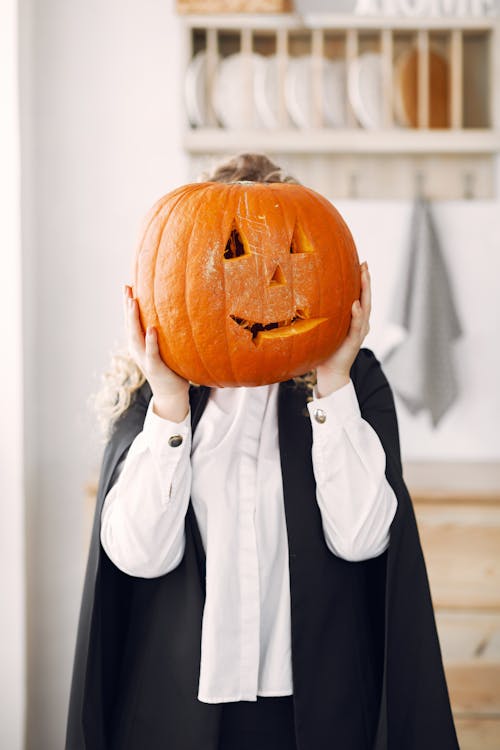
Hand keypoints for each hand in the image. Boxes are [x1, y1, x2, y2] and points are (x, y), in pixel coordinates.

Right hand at [124, 285, 188, 420]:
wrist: (171, 393)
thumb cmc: (171, 367)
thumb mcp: (166, 346)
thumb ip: (167, 331)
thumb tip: (178, 309)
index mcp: (138, 343)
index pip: (131, 319)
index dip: (127, 303)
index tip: (128, 285)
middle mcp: (137, 349)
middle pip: (129, 324)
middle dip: (127, 306)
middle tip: (126, 288)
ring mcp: (144, 358)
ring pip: (135, 335)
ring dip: (133, 318)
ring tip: (133, 301)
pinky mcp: (154, 367)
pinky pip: (151, 352)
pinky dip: (150, 340)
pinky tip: (151, 328)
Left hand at [315, 261, 370, 396]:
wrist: (331, 371)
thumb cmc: (326, 348)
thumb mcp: (326, 326)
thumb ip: (325, 312)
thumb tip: (306, 293)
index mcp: (355, 319)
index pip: (360, 295)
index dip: (362, 280)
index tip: (360, 263)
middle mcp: (361, 323)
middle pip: (366, 298)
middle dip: (366, 281)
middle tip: (364, 265)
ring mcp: (359, 332)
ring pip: (365, 309)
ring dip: (365, 292)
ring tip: (364, 276)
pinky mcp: (354, 341)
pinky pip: (357, 326)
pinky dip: (358, 315)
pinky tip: (355, 305)